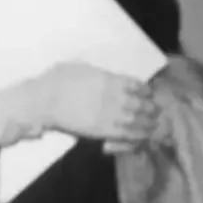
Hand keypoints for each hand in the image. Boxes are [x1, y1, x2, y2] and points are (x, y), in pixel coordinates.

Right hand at [36, 63, 163, 145]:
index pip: (135, 84)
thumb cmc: (57, 80)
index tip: (149, 92)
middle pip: (140, 103)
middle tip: (157, 111)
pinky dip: (137, 135)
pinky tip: (144, 135)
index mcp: (110, 79)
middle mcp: (114, 97)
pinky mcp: (102, 130)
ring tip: (154, 124)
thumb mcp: (81, 67)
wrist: (44, 100)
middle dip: (150, 108)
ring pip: (137, 120)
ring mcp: (109, 114)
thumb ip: (98, 73)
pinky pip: (126, 133)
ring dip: (148, 122)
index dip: (145, 89)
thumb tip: (105, 75)